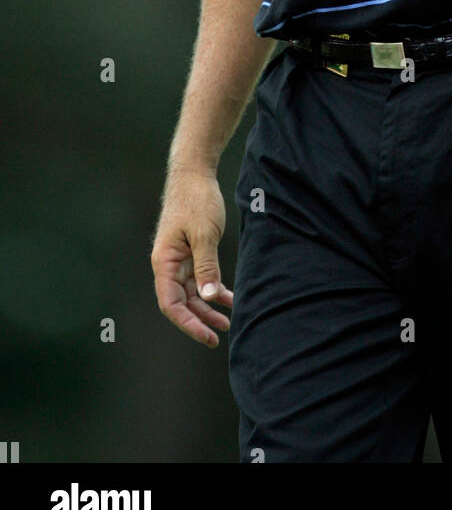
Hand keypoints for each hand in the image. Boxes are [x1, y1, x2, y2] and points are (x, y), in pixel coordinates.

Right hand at [151, 168, 233, 346]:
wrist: (195, 173)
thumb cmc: (196, 200)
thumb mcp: (205, 234)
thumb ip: (206, 267)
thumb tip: (208, 298)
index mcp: (165, 262)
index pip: (171, 304)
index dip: (188, 323)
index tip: (207, 336)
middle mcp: (168, 264)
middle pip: (181, 302)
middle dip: (199, 320)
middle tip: (219, 336)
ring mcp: (179, 259)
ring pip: (191, 292)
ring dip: (207, 307)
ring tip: (227, 321)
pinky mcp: (191, 251)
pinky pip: (200, 278)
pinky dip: (212, 289)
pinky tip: (228, 298)